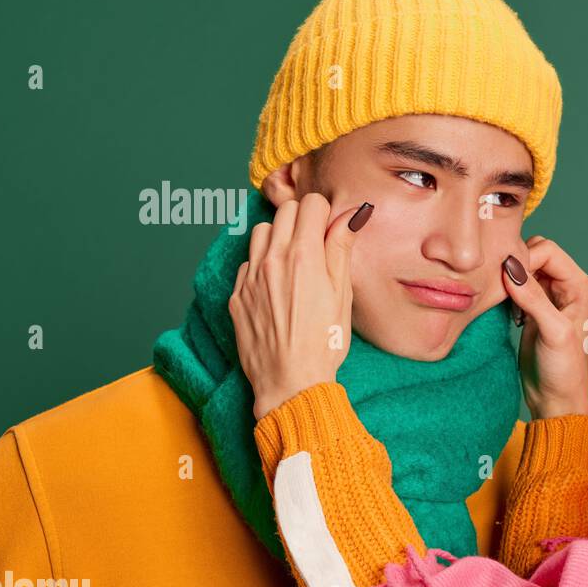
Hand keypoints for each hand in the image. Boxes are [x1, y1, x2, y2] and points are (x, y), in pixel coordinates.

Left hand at [229, 194, 368, 419]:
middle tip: (316, 245)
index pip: (311, 204)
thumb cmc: (324, 342)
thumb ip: (341, 249)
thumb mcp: (342, 294)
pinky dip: (262, 265)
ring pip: (261, 231)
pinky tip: (277, 288)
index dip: (325, 214)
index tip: (331, 230)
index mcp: (304, 255)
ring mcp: (250, 276)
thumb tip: (351, 215)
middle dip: (303, 220)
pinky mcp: (237, 295)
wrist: (290, 382)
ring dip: (278, 237)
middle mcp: (272, 258)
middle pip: (285, 211)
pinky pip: (247, 263)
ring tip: (294, 263)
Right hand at [500, 236, 587, 418]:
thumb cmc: (566, 372)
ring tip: (507, 304)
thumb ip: (533, 298)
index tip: (508, 281)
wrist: (557, 400)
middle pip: (536, 254)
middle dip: (516, 267)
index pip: (548, 251)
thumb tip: (510, 268)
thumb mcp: (553, 333)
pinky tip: (508, 312)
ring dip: (510, 280)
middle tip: (505, 291)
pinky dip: (508, 293)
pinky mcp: (535, 310)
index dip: (525, 260)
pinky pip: (518, 287)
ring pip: (524, 269)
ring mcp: (551, 298)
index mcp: (581, 286)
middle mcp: (569, 287)